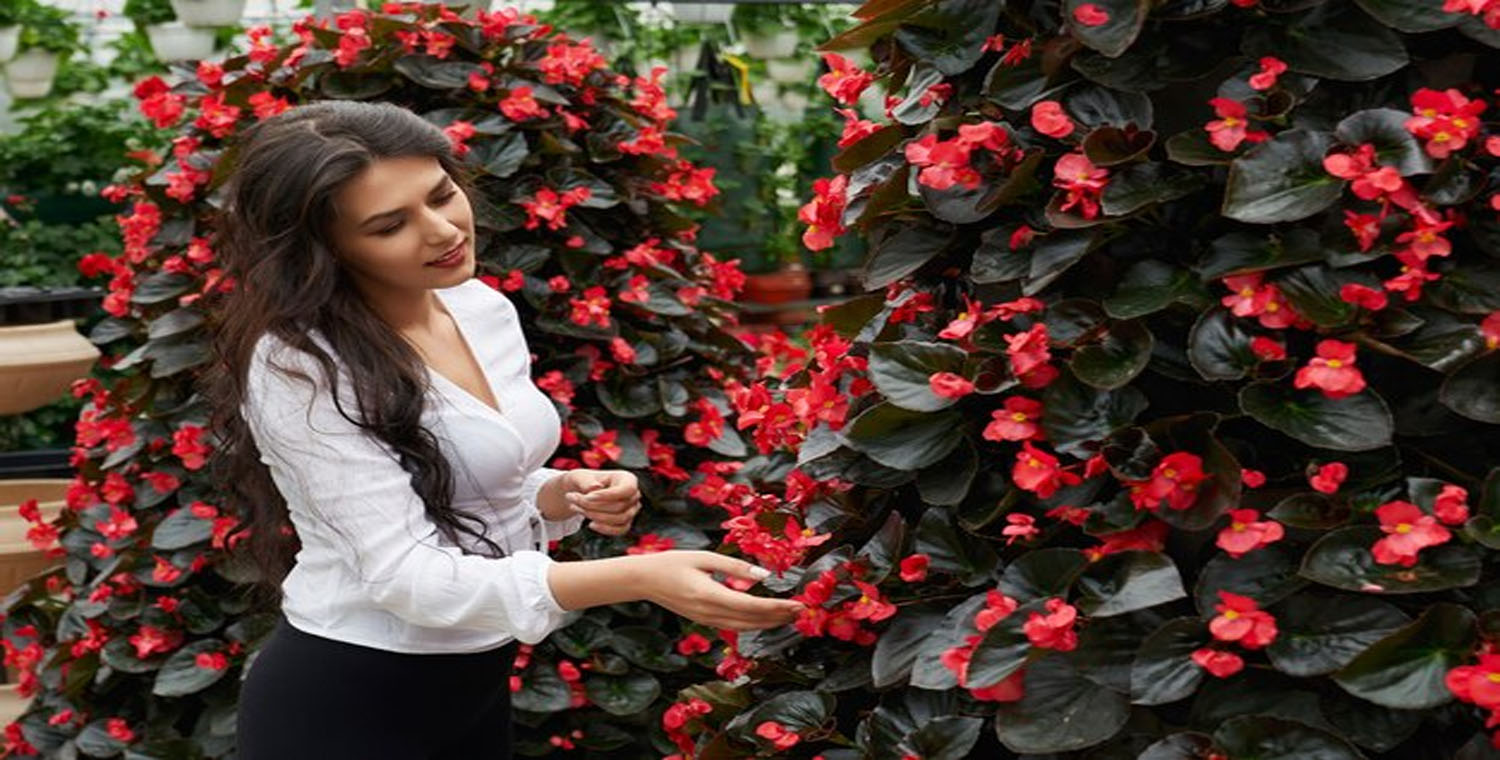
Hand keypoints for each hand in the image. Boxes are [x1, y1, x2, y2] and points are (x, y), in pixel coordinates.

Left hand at [557, 469, 639, 536]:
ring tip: (576, 508)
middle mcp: (634, 495)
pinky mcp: (626, 522)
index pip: (627, 489)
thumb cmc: (584, 481)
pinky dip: (604, 528)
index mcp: (627, 479)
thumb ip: (586, 481)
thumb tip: (595, 488)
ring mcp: (632, 510)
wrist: (581, 492)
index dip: (607, 495)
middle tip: (572, 499)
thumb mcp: (581, 477)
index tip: (587, 496)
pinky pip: (620, 530)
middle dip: (593, 505)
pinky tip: (590, 524)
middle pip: (619, 506)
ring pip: (619, 519)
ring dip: (595, 516)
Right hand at [635, 551, 802, 630]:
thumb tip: (764, 575)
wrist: (643, 580)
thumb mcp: (704, 557)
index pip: (751, 605)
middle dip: (779, 617)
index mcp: (709, 594)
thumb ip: (735, 566)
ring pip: (745, 626)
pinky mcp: (705, 621)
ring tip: (790, 616)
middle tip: (802, 611)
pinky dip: (754, 623)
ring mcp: (706, 620)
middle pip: (752, 620)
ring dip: (769, 622)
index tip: (797, 604)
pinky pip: (735, 626)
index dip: (776, 607)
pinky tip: (767, 618)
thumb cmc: (672, 563)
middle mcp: (709, 612)